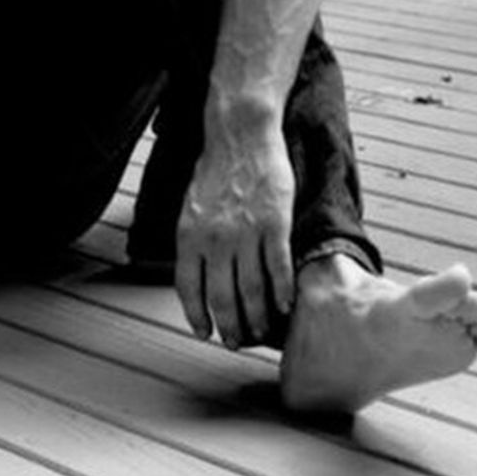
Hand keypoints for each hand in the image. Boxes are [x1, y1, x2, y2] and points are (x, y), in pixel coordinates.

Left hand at [174, 125, 294, 347]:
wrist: (241, 134)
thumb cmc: (216, 169)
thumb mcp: (191, 206)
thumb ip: (194, 240)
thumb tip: (198, 275)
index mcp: (189, 235)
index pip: (189, 288)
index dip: (197, 315)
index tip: (206, 332)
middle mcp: (215, 239)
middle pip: (223, 298)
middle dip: (231, 326)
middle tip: (238, 341)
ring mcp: (246, 233)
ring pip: (252, 290)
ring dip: (258, 317)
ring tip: (263, 330)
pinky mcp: (275, 224)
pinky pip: (279, 269)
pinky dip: (283, 292)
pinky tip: (287, 306)